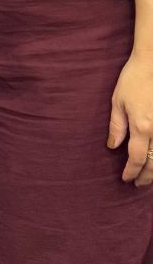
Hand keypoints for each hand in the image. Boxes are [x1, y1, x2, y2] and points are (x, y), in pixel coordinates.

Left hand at [108, 52, 152, 184]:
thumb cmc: (134, 79)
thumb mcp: (118, 101)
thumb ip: (117, 126)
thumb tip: (113, 146)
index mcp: (142, 127)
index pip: (136, 158)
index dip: (131, 171)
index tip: (126, 179)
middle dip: (146, 176)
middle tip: (139, 184)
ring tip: (149, 177)